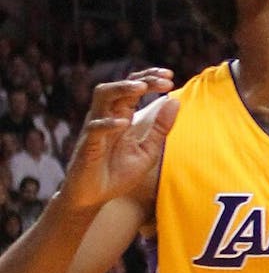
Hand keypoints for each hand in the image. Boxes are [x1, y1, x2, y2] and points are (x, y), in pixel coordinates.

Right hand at [62, 69, 178, 212]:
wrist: (95, 196)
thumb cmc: (119, 173)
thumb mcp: (148, 150)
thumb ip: (161, 128)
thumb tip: (175, 101)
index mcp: (122, 116)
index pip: (133, 88)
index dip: (150, 78)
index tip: (170, 76)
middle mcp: (107, 117)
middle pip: (118, 87)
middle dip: (141, 79)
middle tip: (164, 79)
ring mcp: (95, 129)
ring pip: (101, 98)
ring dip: (121, 89)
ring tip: (141, 88)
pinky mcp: (87, 145)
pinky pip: (94, 128)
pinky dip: (108, 124)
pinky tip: (124, 123)